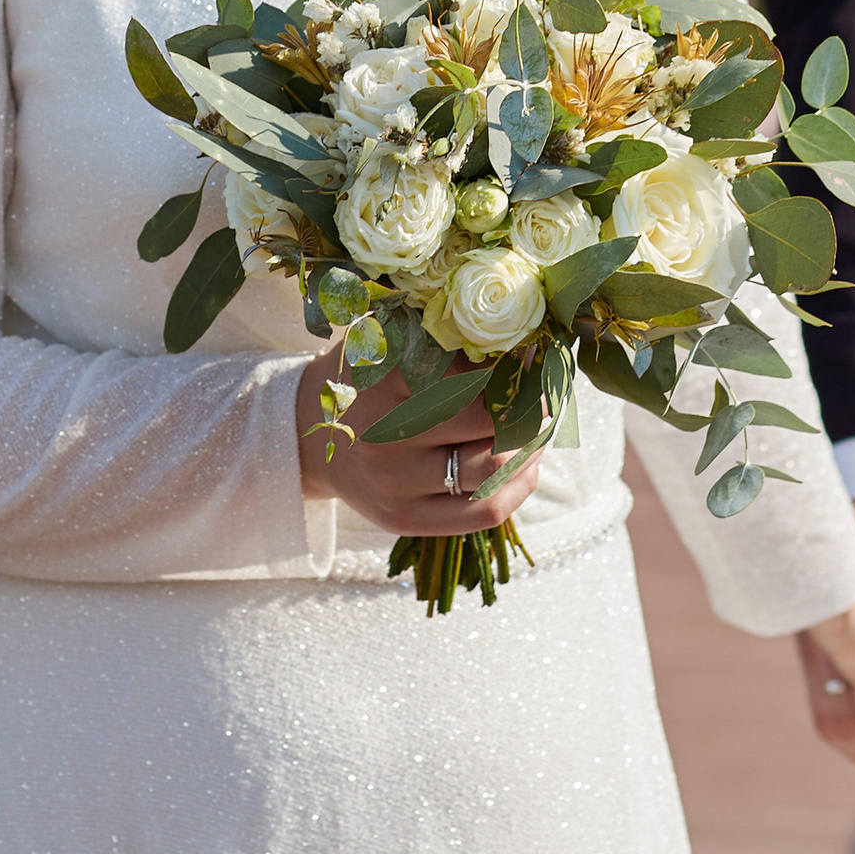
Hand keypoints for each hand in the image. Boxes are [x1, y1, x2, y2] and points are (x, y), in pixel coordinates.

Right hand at [295, 357, 537, 536]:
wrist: (308, 434)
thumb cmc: (368, 377)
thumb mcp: (390, 339)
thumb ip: (444, 334)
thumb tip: (528, 336)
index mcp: (386, 377)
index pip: (477, 372)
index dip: (518, 365)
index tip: (536, 353)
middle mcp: (386, 433)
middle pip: (491, 421)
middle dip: (532, 406)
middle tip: (546, 393)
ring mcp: (394, 483)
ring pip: (494, 468)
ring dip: (532, 447)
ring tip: (539, 428)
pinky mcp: (404, 519)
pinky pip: (485, 512)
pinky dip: (519, 488)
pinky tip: (526, 466)